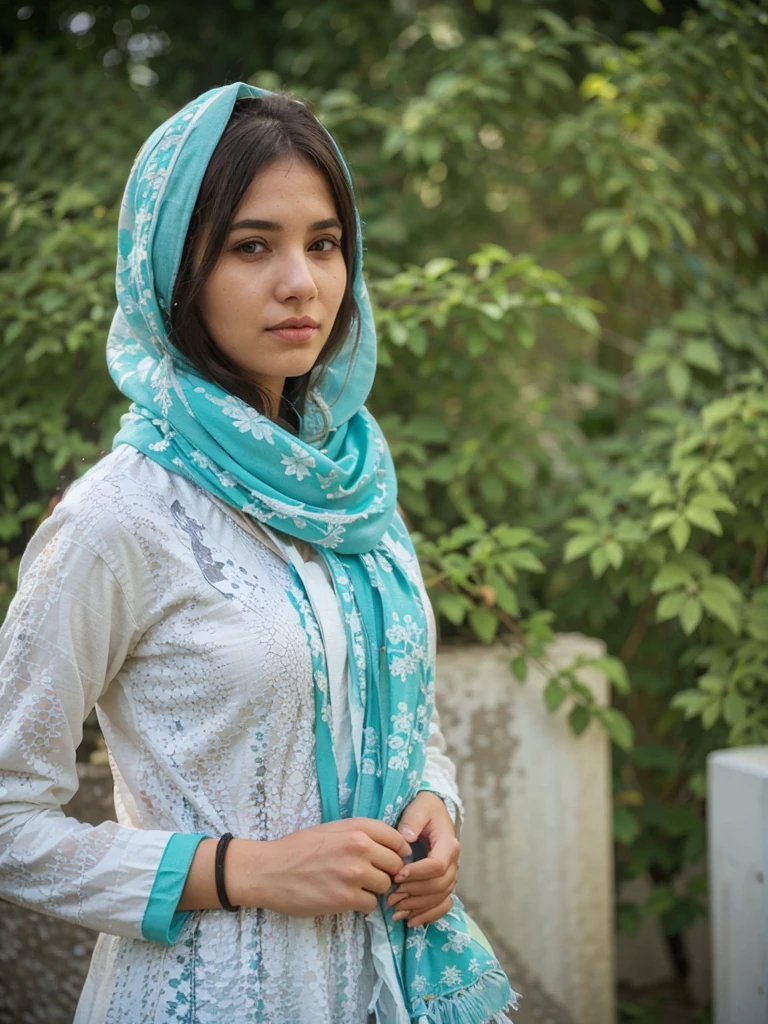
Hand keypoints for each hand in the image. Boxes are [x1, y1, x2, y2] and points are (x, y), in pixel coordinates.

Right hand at [230, 817, 411, 917]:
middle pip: (396, 864)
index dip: (398, 852)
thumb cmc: (298, 848)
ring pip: (385, 886)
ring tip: (355, 888)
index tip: (391, 859)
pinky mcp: (346, 898)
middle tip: (370, 877)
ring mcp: (354, 873)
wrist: (269, 870)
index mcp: (357, 827)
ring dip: (374, 889)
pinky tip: (346, 899)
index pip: (397, 839)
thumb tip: (389, 848)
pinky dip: (362, 904)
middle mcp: (360, 847)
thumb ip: (360, 835)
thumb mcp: (332, 830)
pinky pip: (371, 904)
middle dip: (387, 872)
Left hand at [386, 791, 459, 927]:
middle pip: (439, 885)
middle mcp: (453, 863)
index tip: (397, 875)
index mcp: (448, 844)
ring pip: (440, 898)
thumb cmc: (424, 809)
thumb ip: (412, 821)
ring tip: (394, 910)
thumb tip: (406, 839)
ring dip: (417, 906)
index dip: (417, 873)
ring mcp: (450, 875)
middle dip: (414, 893)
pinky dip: (428, 915)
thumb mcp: (418, 808)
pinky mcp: (444, 884)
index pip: (437, 865)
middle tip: (390, 896)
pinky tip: (410, 921)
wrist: (432, 813)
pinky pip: (443, 905)